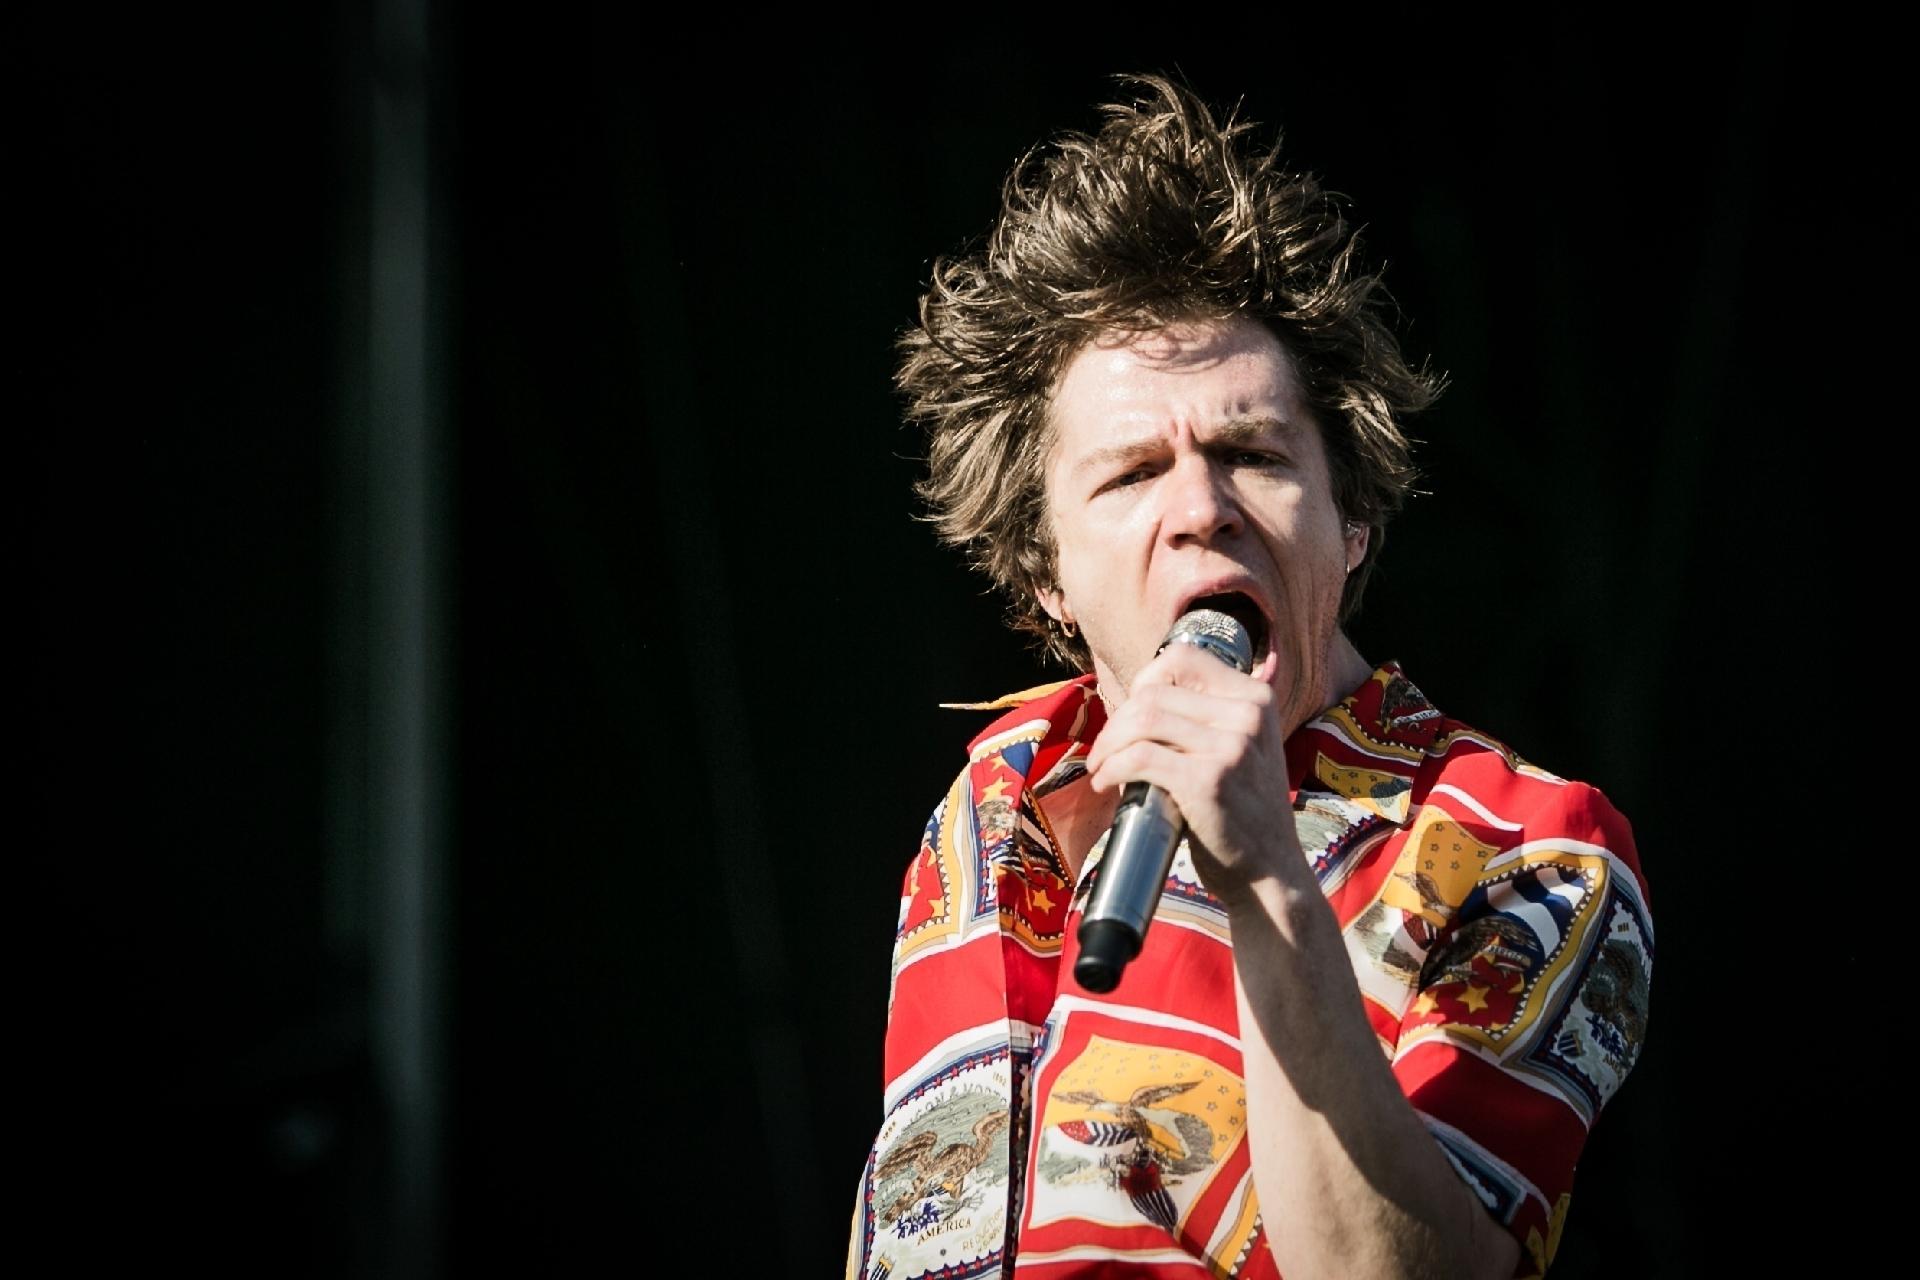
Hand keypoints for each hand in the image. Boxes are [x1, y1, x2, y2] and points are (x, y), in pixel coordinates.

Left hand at [1084, 641, 1301, 902]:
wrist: (1269, 870)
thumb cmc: (1244, 810)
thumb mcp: (1247, 746)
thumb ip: (1213, 713)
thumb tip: (1152, 682)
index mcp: (1256, 698)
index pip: (1183, 657)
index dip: (1145, 679)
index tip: (1130, 712)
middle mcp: (1248, 715)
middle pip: (1154, 693)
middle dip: (1117, 721)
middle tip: (1106, 752)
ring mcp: (1231, 747)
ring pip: (1142, 720)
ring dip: (1108, 745)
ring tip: (1101, 768)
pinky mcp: (1208, 780)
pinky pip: (1139, 757)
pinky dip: (1112, 769)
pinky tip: (1107, 784)